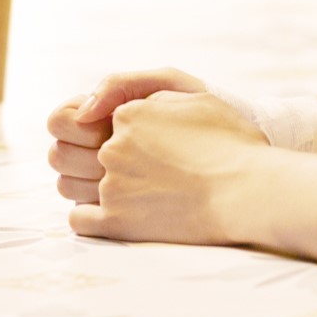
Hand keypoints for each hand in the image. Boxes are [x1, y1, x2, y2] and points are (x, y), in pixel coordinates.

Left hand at [48, 74, 270, 244]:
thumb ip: (146, 94)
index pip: (77, 118)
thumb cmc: (233, 144)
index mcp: (128, 114)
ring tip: (113, 189)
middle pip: (64, 151)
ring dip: (81, 185)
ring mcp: (112, 185)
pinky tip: (110, 213)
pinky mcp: (117, 222)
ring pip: (66, 184)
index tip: (107, 140)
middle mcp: (112, 148)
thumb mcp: (195, 97)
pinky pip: (78, 219)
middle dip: (76, 156)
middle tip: (105, 166)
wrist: (252, 192)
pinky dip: (88, 217)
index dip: (87, 128)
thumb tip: (104, 109)